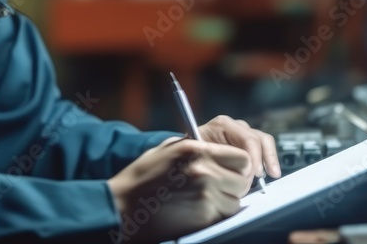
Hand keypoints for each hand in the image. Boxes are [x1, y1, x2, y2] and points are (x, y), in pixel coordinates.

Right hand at [106, 137, 250, 242]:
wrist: (123, 205)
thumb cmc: (143, 176)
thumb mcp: (169, 149)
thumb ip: (199, 147)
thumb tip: (224, 151)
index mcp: (197, 151)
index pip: (243, 158)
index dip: (240, 165)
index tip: (233, 169)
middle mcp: (205, 172)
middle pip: (243, 181)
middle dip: (235, 184)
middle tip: (221, 185)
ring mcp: (205, 197)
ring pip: (236, 201)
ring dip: (227, 200)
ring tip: (205, 197)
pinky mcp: (203, 218)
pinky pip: (224, 215)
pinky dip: (216, 214)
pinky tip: (198, 208)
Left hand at [198, 115, 280, 190]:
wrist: (188, 151)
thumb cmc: (191, 152)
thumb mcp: (198, 153)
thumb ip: (216, 158)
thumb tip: (234, 171)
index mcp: (223, 124)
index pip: (248, 138)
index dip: (253, 157)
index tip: (250, 174)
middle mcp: (236, 126)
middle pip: (258, 139)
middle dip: (262, 159)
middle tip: (259, 176)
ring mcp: (244, 133)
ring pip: (264, 142)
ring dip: (269, 159)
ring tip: (270, 174)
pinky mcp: (249, 144)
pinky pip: (264, 149)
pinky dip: (268, 161)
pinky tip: (269, 173)